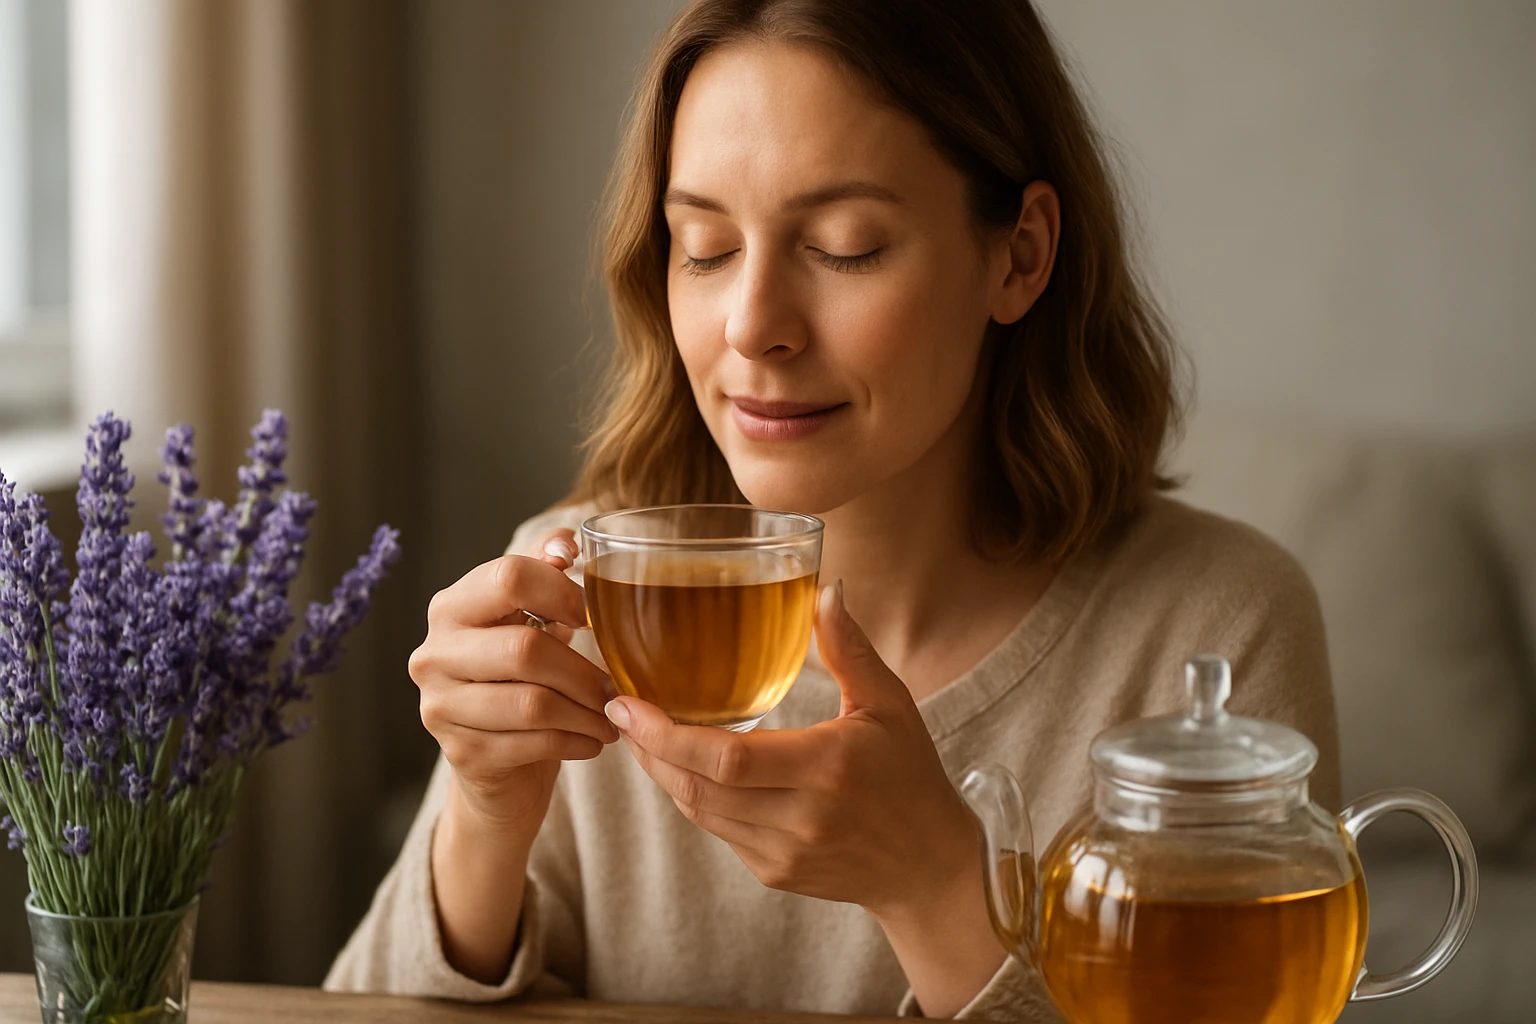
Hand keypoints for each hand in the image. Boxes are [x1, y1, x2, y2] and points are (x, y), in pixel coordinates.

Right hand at [411, 528, 617, 843]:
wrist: (494, 765)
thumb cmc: (517, 679)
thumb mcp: (528, 620)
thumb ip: (541, 573)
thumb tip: (565, 543)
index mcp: (452, 607)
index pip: (509, 576)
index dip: (563, 592)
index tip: (594, 615)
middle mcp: (434, 653)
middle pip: (525, 649)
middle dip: (583, 670)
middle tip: (616, 686)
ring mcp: (440, 706)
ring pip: (532, 704)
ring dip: (587, 713)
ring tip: (612, 716)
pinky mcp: (461, 753)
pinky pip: (533, 744)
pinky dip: (576, 742)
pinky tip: (594, 740)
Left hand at [605, 578, 978, 919]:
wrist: (926, 866)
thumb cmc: (910, 776)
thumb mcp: (890, 704)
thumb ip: (851, 648)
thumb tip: (824, 589)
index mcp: (828, 767)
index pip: (728, 757)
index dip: (667, 734)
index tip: (628, 703)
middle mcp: (801, 817)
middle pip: (699, 786)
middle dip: (649, 748)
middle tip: (619, 709)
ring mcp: (783, 852)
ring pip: (698, 811)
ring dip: (662, 771)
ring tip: (640, 732)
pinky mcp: (773, 873)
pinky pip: (716, 829)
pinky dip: (692, 793)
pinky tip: (682, 763)